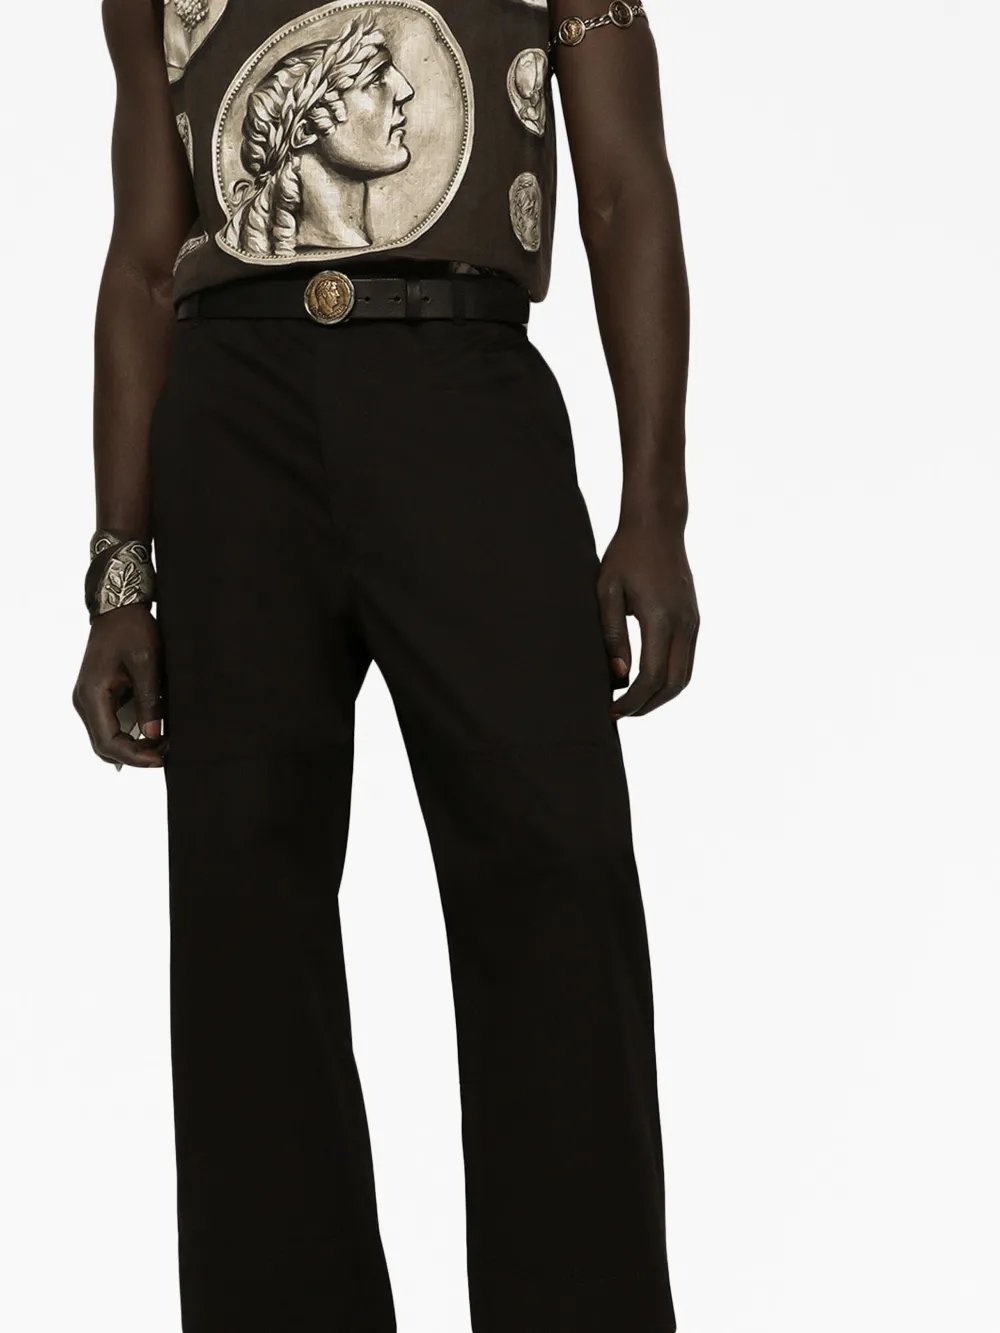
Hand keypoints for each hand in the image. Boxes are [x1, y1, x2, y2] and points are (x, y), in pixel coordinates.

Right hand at [73, 604, 167, 767]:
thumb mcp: (147, 663)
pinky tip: (153, 728)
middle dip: (135, 754)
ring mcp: (89, 699)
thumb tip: (153, 734)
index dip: (135, 756)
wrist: (118, 607)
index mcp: (92, 695)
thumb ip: (148, 700)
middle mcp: (84, 702)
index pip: (108, 743)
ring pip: (107, 738)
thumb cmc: (132, 629)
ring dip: (133, 745)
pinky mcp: (98, 695)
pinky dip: (130, 732)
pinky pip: (111, 723)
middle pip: (105, 746)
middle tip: (166, 751)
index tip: (161, 758)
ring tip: (164, 740)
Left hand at [598, 518, 699, 717]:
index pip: (651, 676)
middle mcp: (684, 624)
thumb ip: (613, 634)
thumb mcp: (607, 592)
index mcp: (661, 618)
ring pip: (685, 676)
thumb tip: (619, 674)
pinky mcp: (694, 619)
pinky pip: (687, 660)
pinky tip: (647, 680)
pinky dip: (670, 679)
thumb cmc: (625, 555)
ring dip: (661, 696)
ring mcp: (693, 622)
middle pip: (674, 685)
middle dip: (648, 706)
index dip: (632, 701)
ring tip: (633, 702)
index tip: (611, 710)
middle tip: (621, 713)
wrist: (657, 525)